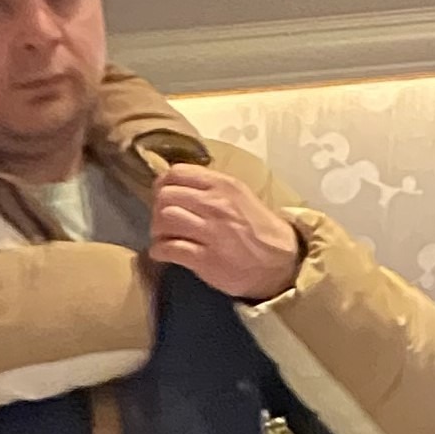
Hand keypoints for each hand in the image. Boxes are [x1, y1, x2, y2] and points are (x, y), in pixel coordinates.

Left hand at [147, 165, 306, 303]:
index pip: (177, 173)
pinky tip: (164, 254)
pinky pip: (169, 248)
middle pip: (165, 196)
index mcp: (223, 185)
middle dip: (156, 210)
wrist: (278, 260)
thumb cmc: (256, 228)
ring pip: (164, 219)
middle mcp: (215, 204)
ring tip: (163, 238)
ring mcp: (210, 232)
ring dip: (157, 231)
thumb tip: (179, 187)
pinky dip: (159, 251)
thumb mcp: (238, 196)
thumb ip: (210, 189)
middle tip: (162, 223)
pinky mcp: (205, 259)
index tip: (163, 198)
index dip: (162, 185)